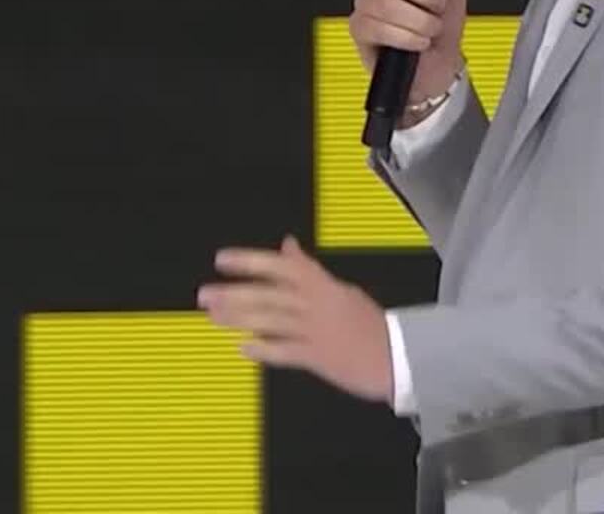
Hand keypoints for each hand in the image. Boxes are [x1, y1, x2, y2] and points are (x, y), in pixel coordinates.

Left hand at [199, 236, 393, 403]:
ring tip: (215, 316)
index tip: (222, 259)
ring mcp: (317, 331)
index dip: (250, 261)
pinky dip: (264, 349)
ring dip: (240, 318)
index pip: (282, 266)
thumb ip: (308, 269)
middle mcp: (318, 305)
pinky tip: (243, 347)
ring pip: (272, 320)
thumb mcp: (340, 289)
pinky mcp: (319, 358)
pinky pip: (285, 352)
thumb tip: (286, 246)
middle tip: (205, 294)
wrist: (398, 356)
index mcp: (324, 285)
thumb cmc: (367, 322)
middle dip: (235, 293)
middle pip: (270, 294)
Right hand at [349, 0, 469, 103]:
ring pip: (385, 3)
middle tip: (437, 9)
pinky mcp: (359, 29)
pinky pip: (378, 28)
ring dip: (418, 21)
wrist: (438, 66)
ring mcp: (366, 4)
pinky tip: (417, 42)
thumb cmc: (442, 27)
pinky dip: (406, 38)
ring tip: (429, 29)